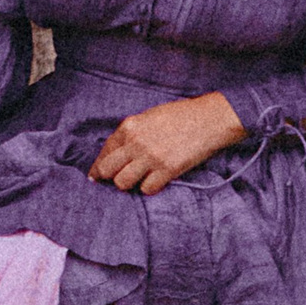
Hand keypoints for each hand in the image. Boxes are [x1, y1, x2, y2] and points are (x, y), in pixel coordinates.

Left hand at [89, 91, 245, 194]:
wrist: (209, 119)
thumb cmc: (181, 115)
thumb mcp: (150, 116)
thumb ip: (133, 132)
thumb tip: (119, 151)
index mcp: (129, 125)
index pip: (105, 150)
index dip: (99, 165)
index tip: (96, 175)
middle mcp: (136, 142)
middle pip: (107, 169)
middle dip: (108, 177)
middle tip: (114, 181)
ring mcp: (150, 157)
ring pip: (122, 183)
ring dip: (128, 184)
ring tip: (137, 180)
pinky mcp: (166, 170)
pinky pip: (146, 189)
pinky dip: (149, 188)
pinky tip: (155, 181)